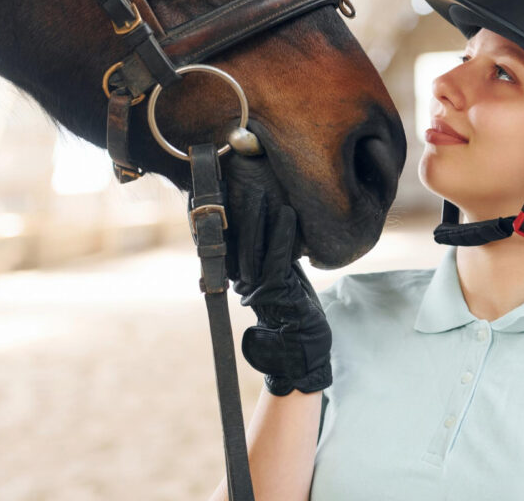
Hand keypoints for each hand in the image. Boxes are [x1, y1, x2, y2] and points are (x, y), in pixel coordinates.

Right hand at [228, 159, 331, 395]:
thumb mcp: (282, 271)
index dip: (224, 216)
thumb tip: (274, 216)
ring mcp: (257, 288)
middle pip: (237, 239)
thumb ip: (273, 249)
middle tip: (238, 182)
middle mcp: (243, 281)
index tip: (219, 190)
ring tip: (262, 192)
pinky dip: (283, 234)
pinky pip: (278, 257)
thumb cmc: (295, 304)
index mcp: (241, 274)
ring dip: (259, 218)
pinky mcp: (276, 292)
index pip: (229, 239)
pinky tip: (288, 214)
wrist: (304, 342)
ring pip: (255, 246)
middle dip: (238, 210)